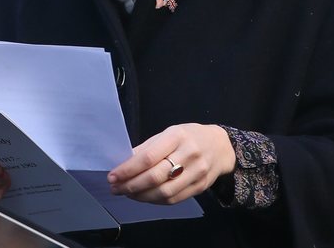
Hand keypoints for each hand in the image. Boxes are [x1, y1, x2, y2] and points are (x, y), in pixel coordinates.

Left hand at [107, 123, 235, 204]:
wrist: (221, 147)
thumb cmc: (189, 137)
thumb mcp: (168, 133)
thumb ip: (147, 148)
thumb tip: (123, 163)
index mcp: (177, 136)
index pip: (148, 157)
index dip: (128, 170)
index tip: (112, 176)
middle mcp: (189, 154)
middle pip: (155, 177)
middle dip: (131, 185)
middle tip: (116, 188)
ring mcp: (196, 172)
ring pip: (164, 192)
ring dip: (141, 196)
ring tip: (127, 193)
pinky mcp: (200, 187)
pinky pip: (173, 199)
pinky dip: (155, 201)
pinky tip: (144, 197)